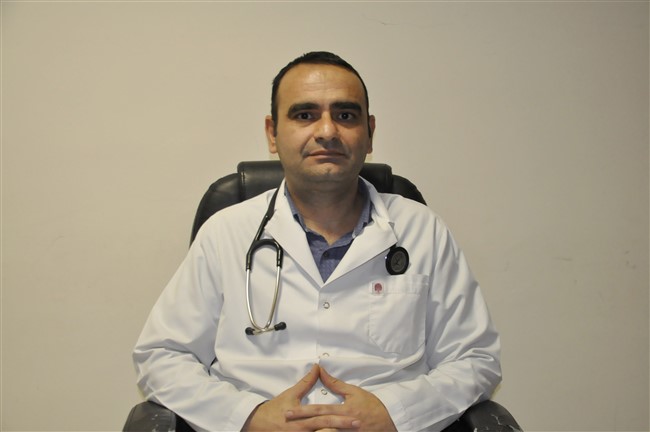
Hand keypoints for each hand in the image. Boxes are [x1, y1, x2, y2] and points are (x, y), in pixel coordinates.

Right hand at [242, 365, 360, 430]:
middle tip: (358, 426)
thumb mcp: (291, 394)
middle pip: (325, 430)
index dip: (340, 419)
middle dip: (342, 429)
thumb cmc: (275, 409)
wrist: (257, 424)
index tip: (355, 418)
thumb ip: (306, 383)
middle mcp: (302, 431)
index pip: (324, 418)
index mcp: (302, 418)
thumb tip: (317, 367)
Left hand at [285, 367, 396, 431]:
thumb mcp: (355, 392)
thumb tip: (321, 371)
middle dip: (301, 424)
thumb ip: (336, 384)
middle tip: (286, 422)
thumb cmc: (372, 407)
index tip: (288, 411)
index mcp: (344, 410)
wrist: (389, 424)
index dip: (303, 411)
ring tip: (296, 431)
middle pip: (318, 425)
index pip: (319, 410)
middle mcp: (343, 424)